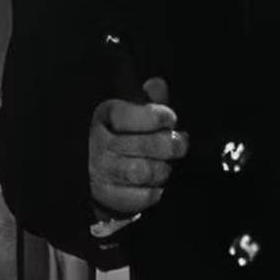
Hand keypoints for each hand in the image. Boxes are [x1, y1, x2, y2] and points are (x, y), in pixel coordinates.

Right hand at [89, 77, 187, 217]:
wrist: (99, 174)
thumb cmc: (122, 137)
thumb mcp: (134, 113)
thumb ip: (149, 99)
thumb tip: (157, 84)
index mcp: (105, 116)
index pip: (127, 116)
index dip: (154, 117)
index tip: (170, 119)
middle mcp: (100, 143)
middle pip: (144, 145)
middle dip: (170, 144)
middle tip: (180, 143)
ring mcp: (102, 170)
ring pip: (144, 171)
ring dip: (162, 169)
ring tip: (165, 165)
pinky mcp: (108, 195)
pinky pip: (142, 195)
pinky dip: (155, 191)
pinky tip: (154, 184)